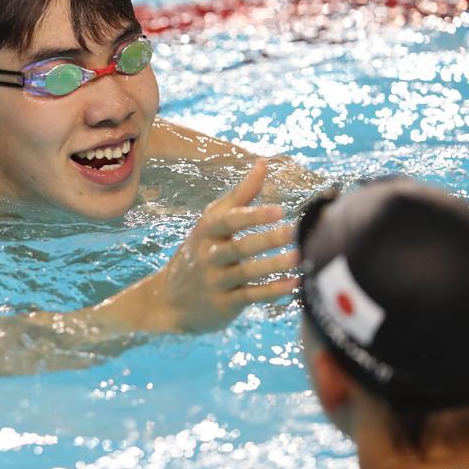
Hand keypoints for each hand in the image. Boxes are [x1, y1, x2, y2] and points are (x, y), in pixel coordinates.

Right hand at [156, 159, 299, 331]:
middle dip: (267, 239)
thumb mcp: (212, 222)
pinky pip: (250, 296)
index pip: (229, 221)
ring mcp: (215, 282)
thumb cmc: (200, 252)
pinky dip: (272, 291)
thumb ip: (241, 194)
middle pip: (239, 247)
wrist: (168, 300)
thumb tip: (263, 163)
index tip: (279, 209)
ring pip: (246, 273)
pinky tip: (294, 283)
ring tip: (300, 257)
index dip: (252, 215)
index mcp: (207, 231)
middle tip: (294, 232)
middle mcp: (209, 256)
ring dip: (273, 265)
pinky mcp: (223, 305)